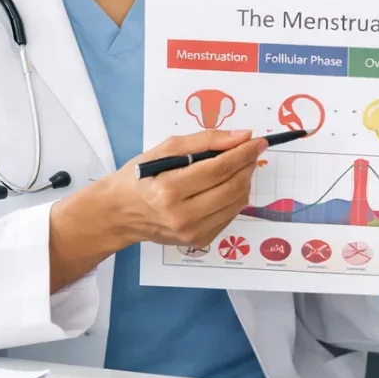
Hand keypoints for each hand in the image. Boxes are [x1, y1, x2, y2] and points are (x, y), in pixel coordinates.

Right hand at [101, 129, 266, 249]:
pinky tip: (226, 186)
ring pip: (237, 203)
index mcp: (169, 190)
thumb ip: (205, 140)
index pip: (219, 169)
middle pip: (233, 187)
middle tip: (251, 151)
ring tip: (239, 166)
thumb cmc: (140, 176)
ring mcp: (192, 232)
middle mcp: (182, 216)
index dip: (243, 153)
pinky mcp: (199, 240)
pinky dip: (234, 197)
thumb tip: (242, 136)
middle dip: (247, 165)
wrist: (120, 213)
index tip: (258, 141)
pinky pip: (230, 216)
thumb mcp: (165, 149)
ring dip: (244, 181)